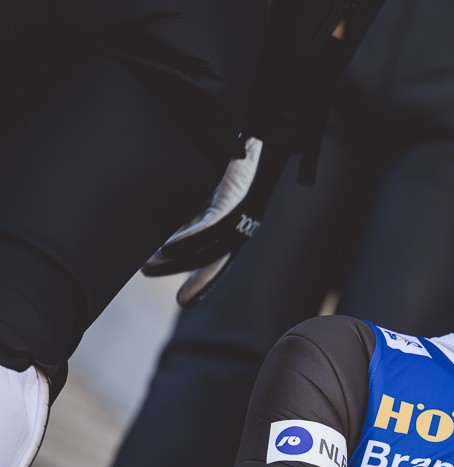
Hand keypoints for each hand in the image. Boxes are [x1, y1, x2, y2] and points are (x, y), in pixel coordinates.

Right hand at [142, 136, 264, 305]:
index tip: (183, 301)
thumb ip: (191, 210)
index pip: (218, 257)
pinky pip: (213, 226)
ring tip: (149, 266)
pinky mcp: (234, 197)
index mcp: (235, 222)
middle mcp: (241, 221)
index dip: (203, 280)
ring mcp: (240, 211)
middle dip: (199, 281)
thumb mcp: (207, 190)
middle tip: (170, 293)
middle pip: (217, 259)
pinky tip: (168, 247)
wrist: (257, 131)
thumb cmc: (230, 158)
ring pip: (212, 247)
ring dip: (180, 261)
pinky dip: (191, 238)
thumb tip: (161, 232)